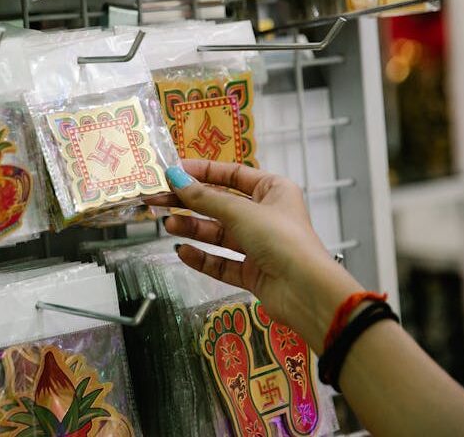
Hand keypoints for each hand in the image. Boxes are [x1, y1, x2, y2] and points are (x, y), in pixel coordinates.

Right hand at [149, 160, 364, 352]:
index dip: (202, 172)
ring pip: (218, 233)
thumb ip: (205, 198)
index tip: (173, 172)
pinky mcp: (253, 271)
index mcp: (273, 190)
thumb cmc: (282, 239)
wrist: (305, 290)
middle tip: (158, 198)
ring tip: (167, 224)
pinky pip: (221, 261)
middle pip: (220, 204)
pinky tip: (182, 251)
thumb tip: (176, 179)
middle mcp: (266, 215)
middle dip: (189, 202)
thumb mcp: (240, 212)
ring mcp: (259, 245)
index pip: (232, 174)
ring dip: (193, 228)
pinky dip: (202, 257)